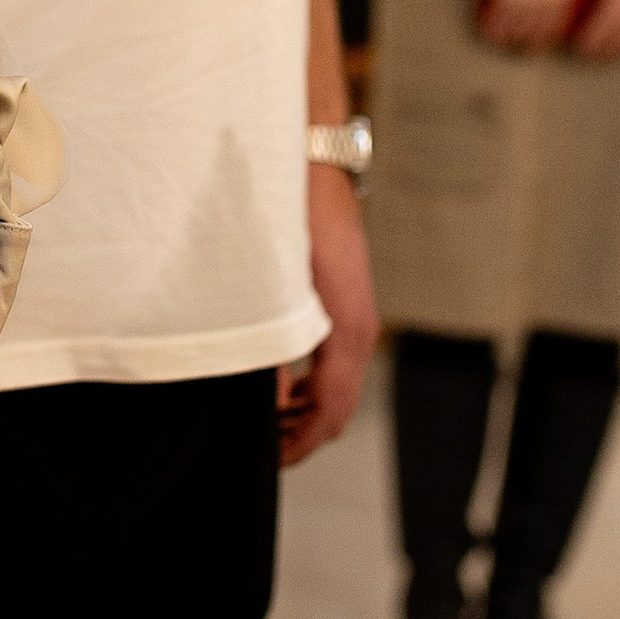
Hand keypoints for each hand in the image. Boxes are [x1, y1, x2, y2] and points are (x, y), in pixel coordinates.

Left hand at [279, 164, 375, 466]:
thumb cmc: (285, 212)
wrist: (306, 157)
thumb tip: (263, 397)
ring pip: (336, 383)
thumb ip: (267, 348)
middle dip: (301, 433)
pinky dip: (306, 380)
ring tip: (264, 420)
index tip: (269, 461)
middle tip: (261, 448)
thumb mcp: (270, 287)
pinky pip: (331, 357)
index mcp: (347, 330)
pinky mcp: (342, 298)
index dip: (300, 444)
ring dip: (303, 408)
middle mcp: (358, 327)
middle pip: (337, 405)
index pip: (331, 411)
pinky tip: (275, 379)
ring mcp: (353, 312)